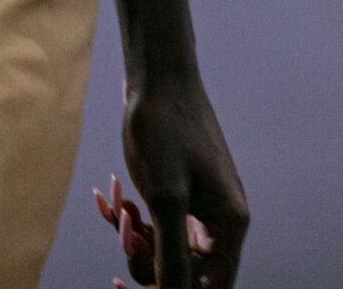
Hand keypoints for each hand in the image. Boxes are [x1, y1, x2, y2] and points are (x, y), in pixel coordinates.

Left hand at [93, 75, 246, 287]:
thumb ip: (172, 255)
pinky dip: (133, 218)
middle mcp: (219, 221)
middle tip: (125, 229)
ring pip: (167, 249)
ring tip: (117, 206)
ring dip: (136, 237)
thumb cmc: (165, 128)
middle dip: (149, 259)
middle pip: (185, 273)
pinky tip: (114, 195)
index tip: (129, 284)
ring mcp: (199, 206)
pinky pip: (158, 224)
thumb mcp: (165, 197)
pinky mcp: (179, 192)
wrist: (157, 74)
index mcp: (228, 226)